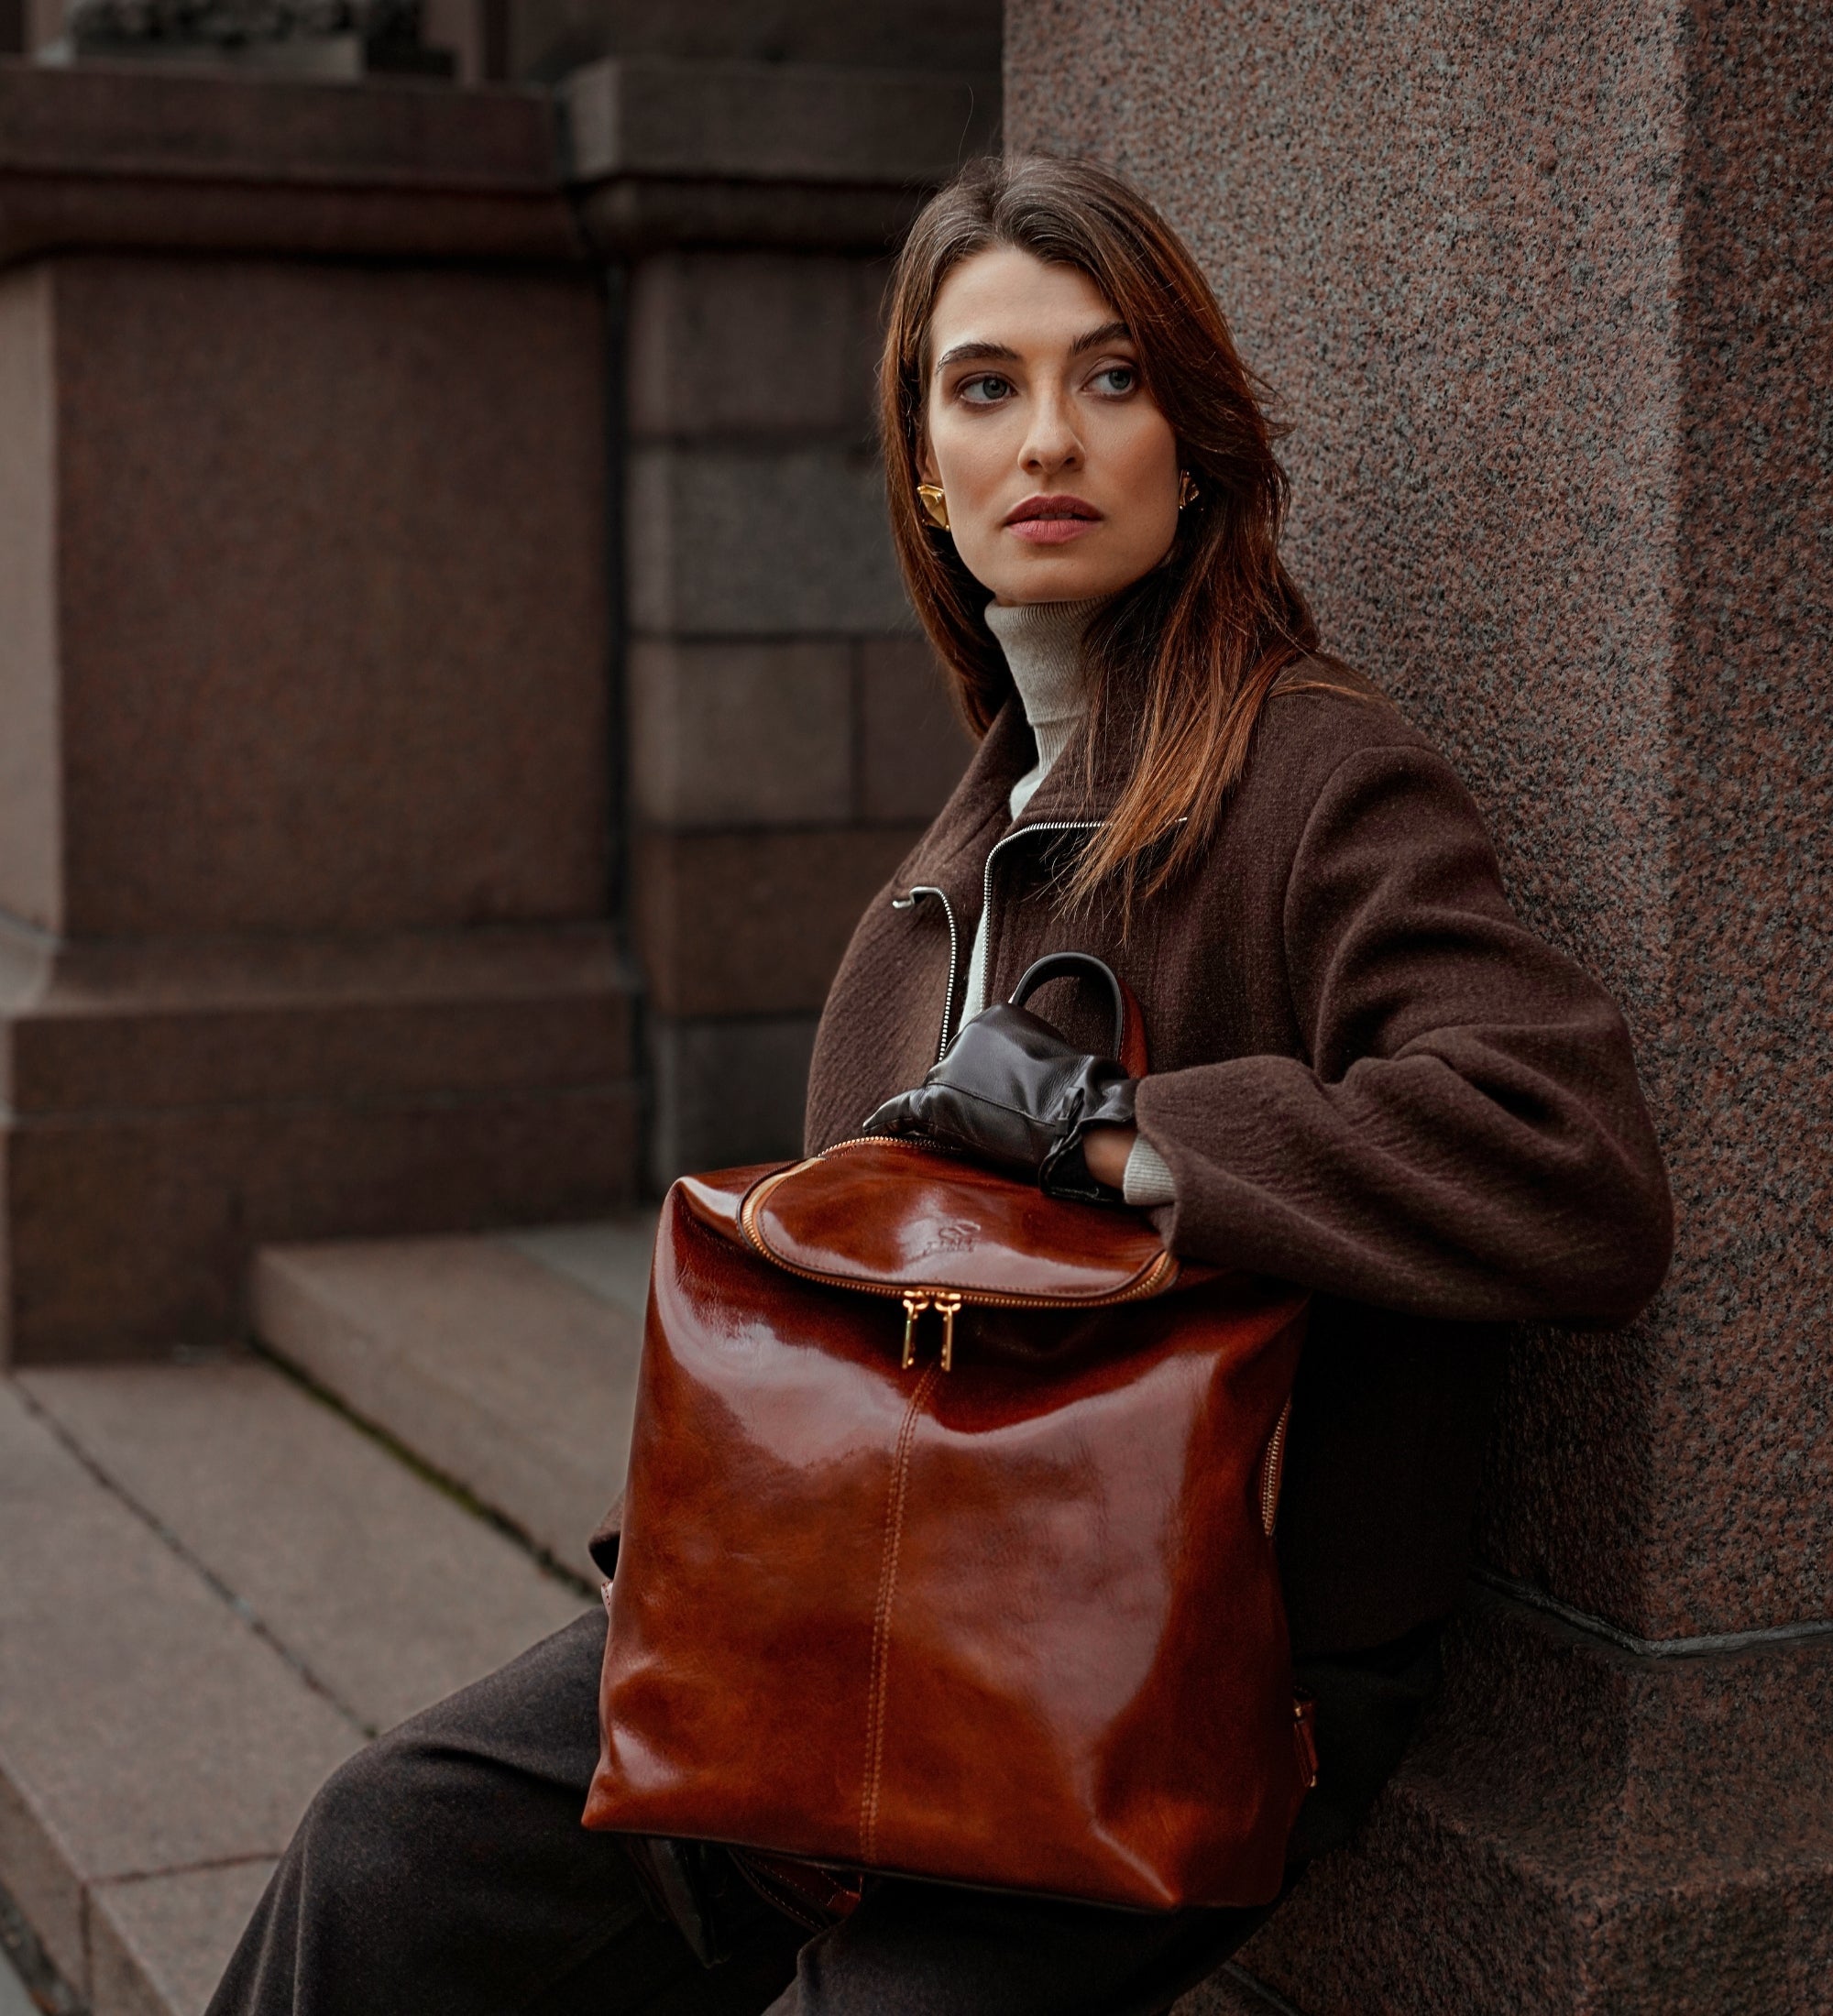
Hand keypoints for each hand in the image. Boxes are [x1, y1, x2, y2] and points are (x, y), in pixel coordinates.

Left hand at [861, 1000, 1137, 1202]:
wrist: (1076, 1117)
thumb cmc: (1078, 1092)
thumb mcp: (1054, 1051)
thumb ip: (1025, 1054)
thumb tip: (1020, 1072)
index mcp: (996, 1015)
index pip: (977, 1049)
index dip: (991, 1077)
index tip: (1009, 1093)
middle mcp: (966, 1034)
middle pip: (955, 1069)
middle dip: (970, 1093)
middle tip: (1001, 1118)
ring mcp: (949, 1067)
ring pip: (938, 1092)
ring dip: (953, 1112)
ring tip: (987, 1132)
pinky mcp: (937, 1102)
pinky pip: (903, 1108)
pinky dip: (887, 1118)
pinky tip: (872, 1127)